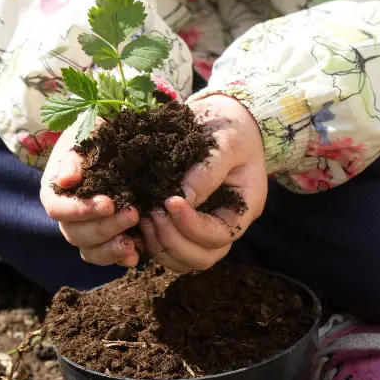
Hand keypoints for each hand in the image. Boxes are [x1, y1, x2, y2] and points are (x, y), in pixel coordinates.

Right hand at [40, 120, 139, 266]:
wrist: (121, 141)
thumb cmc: (100, 133)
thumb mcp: (87, 133)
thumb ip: (76, 155)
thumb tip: (66, 180)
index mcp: (56, 190)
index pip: (57, 208)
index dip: (80, 210)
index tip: (108, 204)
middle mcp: (68, 215)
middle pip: (74, 234)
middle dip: (104, 228)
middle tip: (133, 213)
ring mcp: (87, 229)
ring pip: (89, 251)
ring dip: (110, 248)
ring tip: (132, 240)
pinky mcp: (107, 239)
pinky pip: (107, 257)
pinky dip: (120, 258)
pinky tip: (136, 254)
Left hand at [141, 94, 267, 271]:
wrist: (222, 119)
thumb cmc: (231, 128)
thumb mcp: (227, 142)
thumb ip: (208, 170)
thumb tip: (182, 198)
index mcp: (243, 209)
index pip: (220, 235)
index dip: (192, 226)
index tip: (169, 201)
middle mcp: (224, 225)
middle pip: (202, 258)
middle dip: (173, 241)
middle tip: (152, 214)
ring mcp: (204, 228)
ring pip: (183, 260)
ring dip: (159, 245)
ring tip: (143, 218)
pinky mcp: (183, 224)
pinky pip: (168, 248)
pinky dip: (150, 242)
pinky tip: (136, 222)